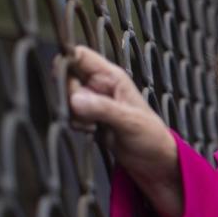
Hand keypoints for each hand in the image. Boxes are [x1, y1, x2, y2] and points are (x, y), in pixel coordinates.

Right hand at [68, 45, 182, 216]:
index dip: (67, 61)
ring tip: (96, 126)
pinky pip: (70, 116)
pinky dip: (76, 125)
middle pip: (67, 78)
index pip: (81, 55)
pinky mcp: (88, 117)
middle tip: (87, 113)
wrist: (154, 161)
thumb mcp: (130, 121)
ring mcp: (93, 101)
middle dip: (70, 96)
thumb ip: (103, 109)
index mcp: (113, 76)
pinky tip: (94, 132)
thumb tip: (74, 99)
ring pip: (66, 98)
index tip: (63, 80)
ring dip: (75, 114)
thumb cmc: (151, 136)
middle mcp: (100, 85)